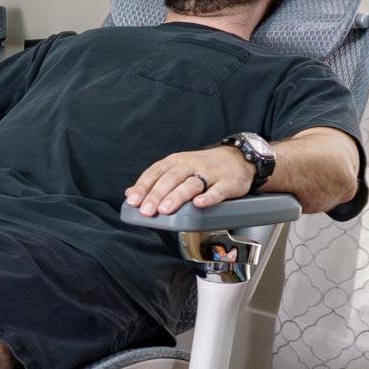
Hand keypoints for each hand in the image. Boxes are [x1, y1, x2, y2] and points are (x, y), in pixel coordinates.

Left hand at [126, 146, 253, 215]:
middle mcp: (192, 164)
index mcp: (177, 161)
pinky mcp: (227, 183)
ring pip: (191, 184)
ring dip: (177, 196)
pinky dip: (208, 198)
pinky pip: (217, 191)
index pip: (156, 172)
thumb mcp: (178, 168)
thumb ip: (156, 180)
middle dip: (157, 194)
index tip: (133, 201)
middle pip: (171, 178)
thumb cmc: (203, 167)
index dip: (143, 186)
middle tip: (147, 210)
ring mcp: (210, 173)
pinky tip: (198, 204)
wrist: (238, 158)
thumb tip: (131, 194)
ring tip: (165, 209)